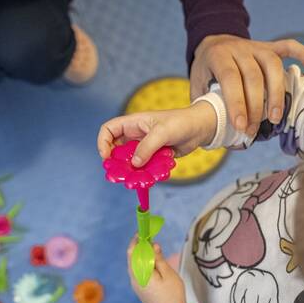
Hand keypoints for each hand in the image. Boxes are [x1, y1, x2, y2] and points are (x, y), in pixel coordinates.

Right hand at [98, 100, 215, 165]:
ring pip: (131, 162)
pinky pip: (145, 168)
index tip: (107, 157)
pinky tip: (155, 176)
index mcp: (133, 123)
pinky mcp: (154, 157)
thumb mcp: (162, 133)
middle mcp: (135, 136)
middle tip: (123, 175)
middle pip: (116, 151)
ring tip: (141, 179)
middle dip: (118, 164)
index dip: (103, 143)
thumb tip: (135, 164)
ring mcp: (144, 147)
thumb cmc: (181, 123)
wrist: (200, 129)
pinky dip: (147, 174)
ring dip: (134, 172)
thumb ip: (147, 147)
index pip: (108, 130)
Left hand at [127, 238, 195, 302]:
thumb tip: (152, 246)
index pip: (133, 252)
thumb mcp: (168, 274)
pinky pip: (138, 272)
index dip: (137, 240)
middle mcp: (134, 279)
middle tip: (151, 239)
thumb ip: (158, 258)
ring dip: (142, 255)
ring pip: (135, 265)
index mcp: (140, 274)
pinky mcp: (140, 289)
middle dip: (140, 246)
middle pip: (132, 258)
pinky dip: (144, 263)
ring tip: (155, 250)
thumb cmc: (172, 295)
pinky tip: (154, 263)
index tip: (144, 232)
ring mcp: (136, 285)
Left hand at [191, 34, 303, 136]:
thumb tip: (216, 132)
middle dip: (255, 107)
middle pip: (253, 76)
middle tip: (253, 130)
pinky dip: (303, 54)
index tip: (240, 126)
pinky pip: (289, 46)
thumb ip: (206, 103)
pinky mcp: (269, 46)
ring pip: (273, 65)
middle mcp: (239, 48)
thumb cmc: (207, 72)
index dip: (236, 103)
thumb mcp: (198, 85)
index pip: (230, 79)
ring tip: (276, 118)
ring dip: (276, 92)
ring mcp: (256, 46)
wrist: (213, 42)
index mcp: (218, 56)